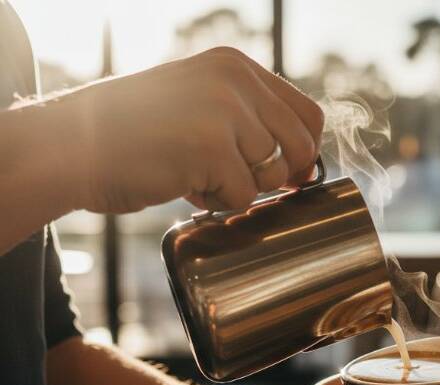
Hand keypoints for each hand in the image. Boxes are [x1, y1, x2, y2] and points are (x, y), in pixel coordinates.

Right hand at [57, 47, 322, 213]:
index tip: (285, 171)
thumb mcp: (198, 102)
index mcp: (236, 66)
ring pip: (272, 174)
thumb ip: (248, 118)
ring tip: (196, 173)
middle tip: (234, 178)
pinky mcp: (212, 148)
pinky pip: (243, 196)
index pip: (307, 114)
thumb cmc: (132, 132)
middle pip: (300, 146)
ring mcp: (226, 112)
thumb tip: (305, 164)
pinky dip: (216, 201)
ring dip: (239, 187)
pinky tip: (183, 183)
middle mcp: (236, 81)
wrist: (71, 145)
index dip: (302, 151)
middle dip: (276, 175)